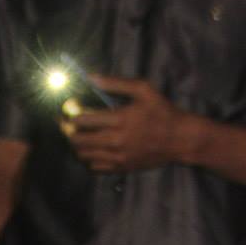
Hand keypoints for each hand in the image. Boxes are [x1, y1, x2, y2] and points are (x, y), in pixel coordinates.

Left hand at [64, 75, 194, 173]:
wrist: (179, 139)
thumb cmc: (162, 111)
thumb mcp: (143, 89)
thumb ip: (116, 83)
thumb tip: (91, 77)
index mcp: (120, 119)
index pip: (84, 119)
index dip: (71, 115)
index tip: (68, 110)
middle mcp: (116, 140)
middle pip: (79, 140)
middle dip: (68, 131)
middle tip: (66, 125)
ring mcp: (118, 156)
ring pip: (84, 155)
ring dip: (76, 146)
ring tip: (77, 136)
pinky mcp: (122, 167)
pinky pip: (95, 167)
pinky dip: (88, 158)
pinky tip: (91, 149)